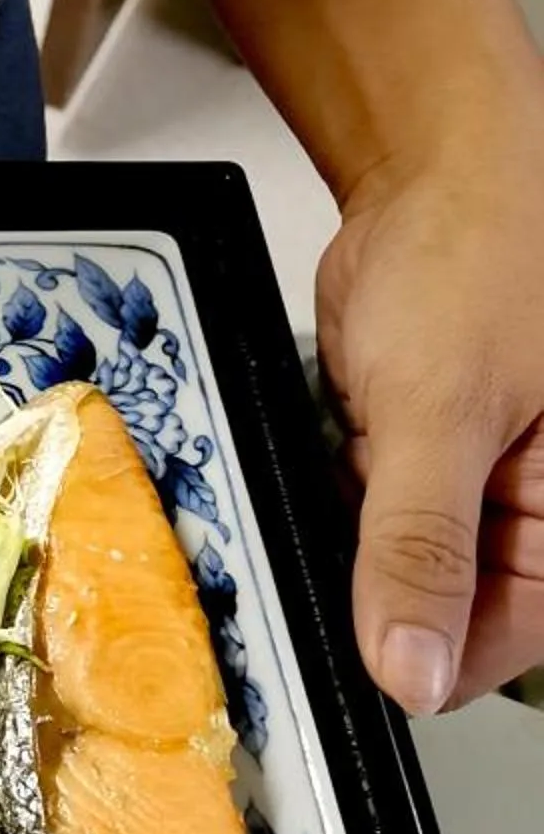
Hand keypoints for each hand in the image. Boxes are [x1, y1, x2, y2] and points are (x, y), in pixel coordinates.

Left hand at [318, 107, 543, 713]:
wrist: (435, 162)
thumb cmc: (483, 253)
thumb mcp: (440, 412)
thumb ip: (419, 548)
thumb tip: (409, 671)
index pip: (493, 650)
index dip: (411, 660)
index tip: (331, 656)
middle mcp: (533, 516)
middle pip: (436, 613)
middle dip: (366, 588)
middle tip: (311, 547)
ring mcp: (474, 485)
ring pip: (392, 564)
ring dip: (343, 540)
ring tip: (327, 478)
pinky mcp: (417, 452)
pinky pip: (367, 509)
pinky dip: (333, 494)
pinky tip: (321, 456)